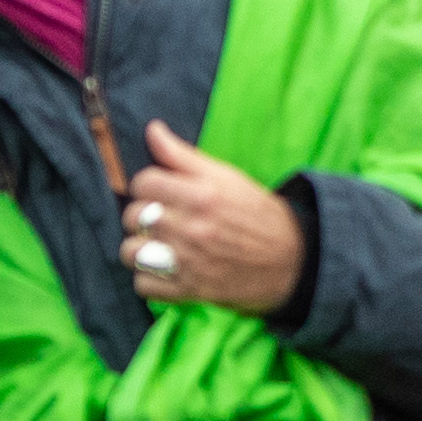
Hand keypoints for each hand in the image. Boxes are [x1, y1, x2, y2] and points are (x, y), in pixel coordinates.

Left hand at [125, 123, 306, 315]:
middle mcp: (193, 228)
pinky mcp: (189, 291)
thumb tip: (152, 129)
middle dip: (142, 214)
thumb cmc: (256, 213)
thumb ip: (183, 155)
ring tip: (156, 244)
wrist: (290, 259)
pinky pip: (143, 285)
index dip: (148, 184)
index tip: (160, 191)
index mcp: (202, 195)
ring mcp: (189, 262)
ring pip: (131, 252)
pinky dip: (148, 278)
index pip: (143, 182)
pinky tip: (163, 268)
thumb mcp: (226, 177)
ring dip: (139, 248)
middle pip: (133, 216)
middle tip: (161, 217)